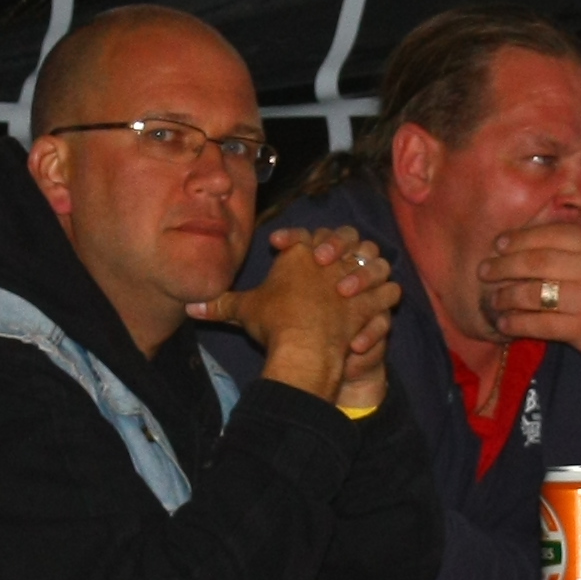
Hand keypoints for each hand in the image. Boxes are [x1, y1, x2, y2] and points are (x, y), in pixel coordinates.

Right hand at [189, 245, 402, 404]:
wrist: (304, 346)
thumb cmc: (274, 322)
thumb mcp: (244, 310)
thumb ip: (220, 304)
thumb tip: (190, 308)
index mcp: (300, 251)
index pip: (302, 233)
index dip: (294, 239)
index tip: (284, 248)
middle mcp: (331, 258)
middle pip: (346, 237)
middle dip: (342, 245)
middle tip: (332, 261)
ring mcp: (355, 277)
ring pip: (374, 259)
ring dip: (371, 268)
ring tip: (362, 280)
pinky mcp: (372, 301)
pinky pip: (389, 290)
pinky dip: (387, 296)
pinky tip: (381, 301)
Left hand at [479, 221, 580, 366]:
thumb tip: (550, 216)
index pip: (551, 234)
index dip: (520, 238)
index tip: (499, 244)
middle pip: (536, 261)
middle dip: (504, 266)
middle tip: (484, 271)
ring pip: (534, 293)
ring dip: (507, 297)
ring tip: (494, 300)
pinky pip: (540, 324)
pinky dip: (517, 323)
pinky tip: (505, 323)